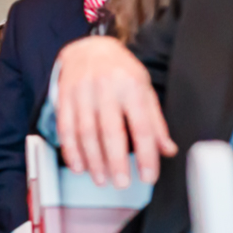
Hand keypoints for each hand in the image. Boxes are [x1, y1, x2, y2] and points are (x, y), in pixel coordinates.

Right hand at [54, 36, 176, 187]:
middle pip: (111, 131)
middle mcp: (106, 88)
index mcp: (132, 86)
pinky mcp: (65, 97)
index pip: (142, 126)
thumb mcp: (144, 91)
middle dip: (116, 161)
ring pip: (86, 133)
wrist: (89, 48)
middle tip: (121, 183)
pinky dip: (71, 151)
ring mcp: (83, 92)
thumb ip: (155, 122)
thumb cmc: (120, 72)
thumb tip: (167, 150)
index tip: (148, 176)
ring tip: (101, 179)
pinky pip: (66, 128)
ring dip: (93, 161)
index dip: (146, 155)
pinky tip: (79, 166)